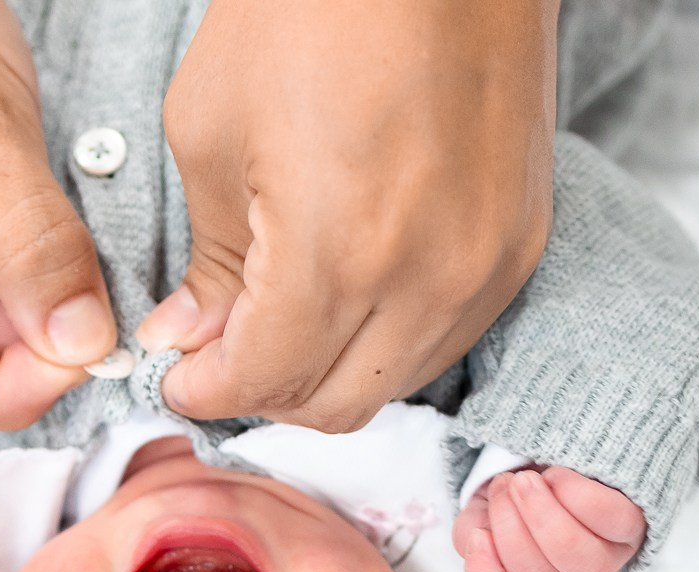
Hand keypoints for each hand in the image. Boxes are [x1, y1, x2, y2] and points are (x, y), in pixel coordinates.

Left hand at [143, 0, 558, 432]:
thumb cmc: (316, 5)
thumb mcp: (214, 127)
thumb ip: (210, 258)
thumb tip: (192, 337)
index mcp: (342, 254)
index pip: (265, 381)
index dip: (206, 388)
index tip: (177, 373)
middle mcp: (427, 281)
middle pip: (332, 403)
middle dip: (263, 391)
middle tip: (219, 352)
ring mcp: (486, 267)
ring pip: (393, 382)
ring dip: (328, 370)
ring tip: (280, 319)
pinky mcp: (521, 243)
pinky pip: (445, 335)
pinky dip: (387, 337)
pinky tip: (349, 289)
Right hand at [454, 467, 646, 571]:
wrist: (565, 448)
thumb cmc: (522, 483)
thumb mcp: (485, 506)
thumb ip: (473, 528)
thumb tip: (479, 536)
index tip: (478, 537)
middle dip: (512, 529)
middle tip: (502, 486)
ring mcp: (607, 555)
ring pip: (578, 560)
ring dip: (543, 515)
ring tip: (525, 480)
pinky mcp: (632, 523)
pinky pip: (610, 519)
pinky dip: (576, 494)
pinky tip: (558, 475)